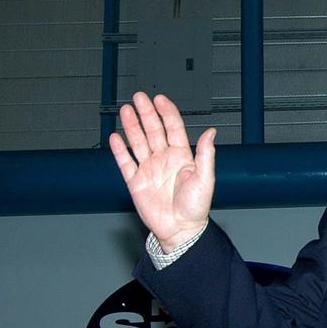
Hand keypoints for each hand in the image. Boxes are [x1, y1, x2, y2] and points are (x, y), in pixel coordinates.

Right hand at [109, 92, 215, 250]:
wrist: (180, 230)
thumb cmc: (196, 207)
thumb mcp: (205, 179)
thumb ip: (206, 154)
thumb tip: (211, 132)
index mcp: (182, 157)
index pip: (173, 128)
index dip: (167, 113)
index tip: (160, 99)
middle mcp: (164, 160)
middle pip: (153, 131)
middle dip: (146, 113)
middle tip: (139, 97)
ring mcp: (149, 169)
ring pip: (138, 142)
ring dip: (132, 126)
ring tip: (126, 110)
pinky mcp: (136, 182)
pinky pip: (125, 162)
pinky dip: (120, 150)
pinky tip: (115, 137)